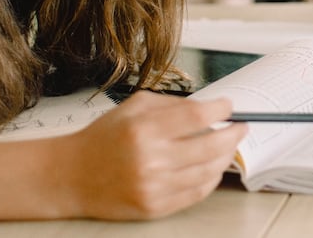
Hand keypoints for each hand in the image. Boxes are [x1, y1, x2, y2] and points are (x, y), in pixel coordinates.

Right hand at [62, 94, 246, 220]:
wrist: (72, 176)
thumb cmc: (103, 139)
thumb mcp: (134, 107)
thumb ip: (172, 105)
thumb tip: (210, 108)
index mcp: (144, 129)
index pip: (197, 116)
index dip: (220, 110)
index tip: (229, 106)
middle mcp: (150, 159)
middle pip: (210, 145)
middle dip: (233, 133)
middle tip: (241, 127)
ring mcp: (153, 187)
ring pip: (208, 171)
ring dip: (225, 156)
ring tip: (228, 146)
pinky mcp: (154, 208)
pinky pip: (196, 194)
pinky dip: (210, 179)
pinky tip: (213, 168)